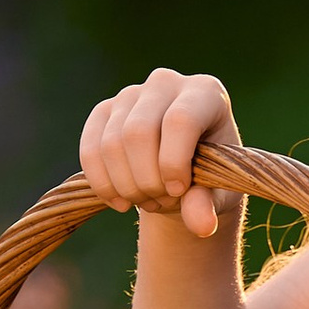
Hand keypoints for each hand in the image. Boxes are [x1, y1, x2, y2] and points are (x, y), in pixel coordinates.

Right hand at [80, 69, 240, 240]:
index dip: (173, 163)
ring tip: (149, 201)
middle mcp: (165, 83)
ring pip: (112, 144)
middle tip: (164, 202)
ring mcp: (130, 94)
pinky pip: (91, 150)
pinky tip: (120, 203)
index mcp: (205, 92)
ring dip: (128, 186)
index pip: (179, 120)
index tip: (179, 191)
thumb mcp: (218, 193)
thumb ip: (209, 203)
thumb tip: (201, 225)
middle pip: (139, 132)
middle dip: (147, 180)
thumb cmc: (210, 177)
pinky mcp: (103, 112)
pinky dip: (103, 184)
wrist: (185, 173)